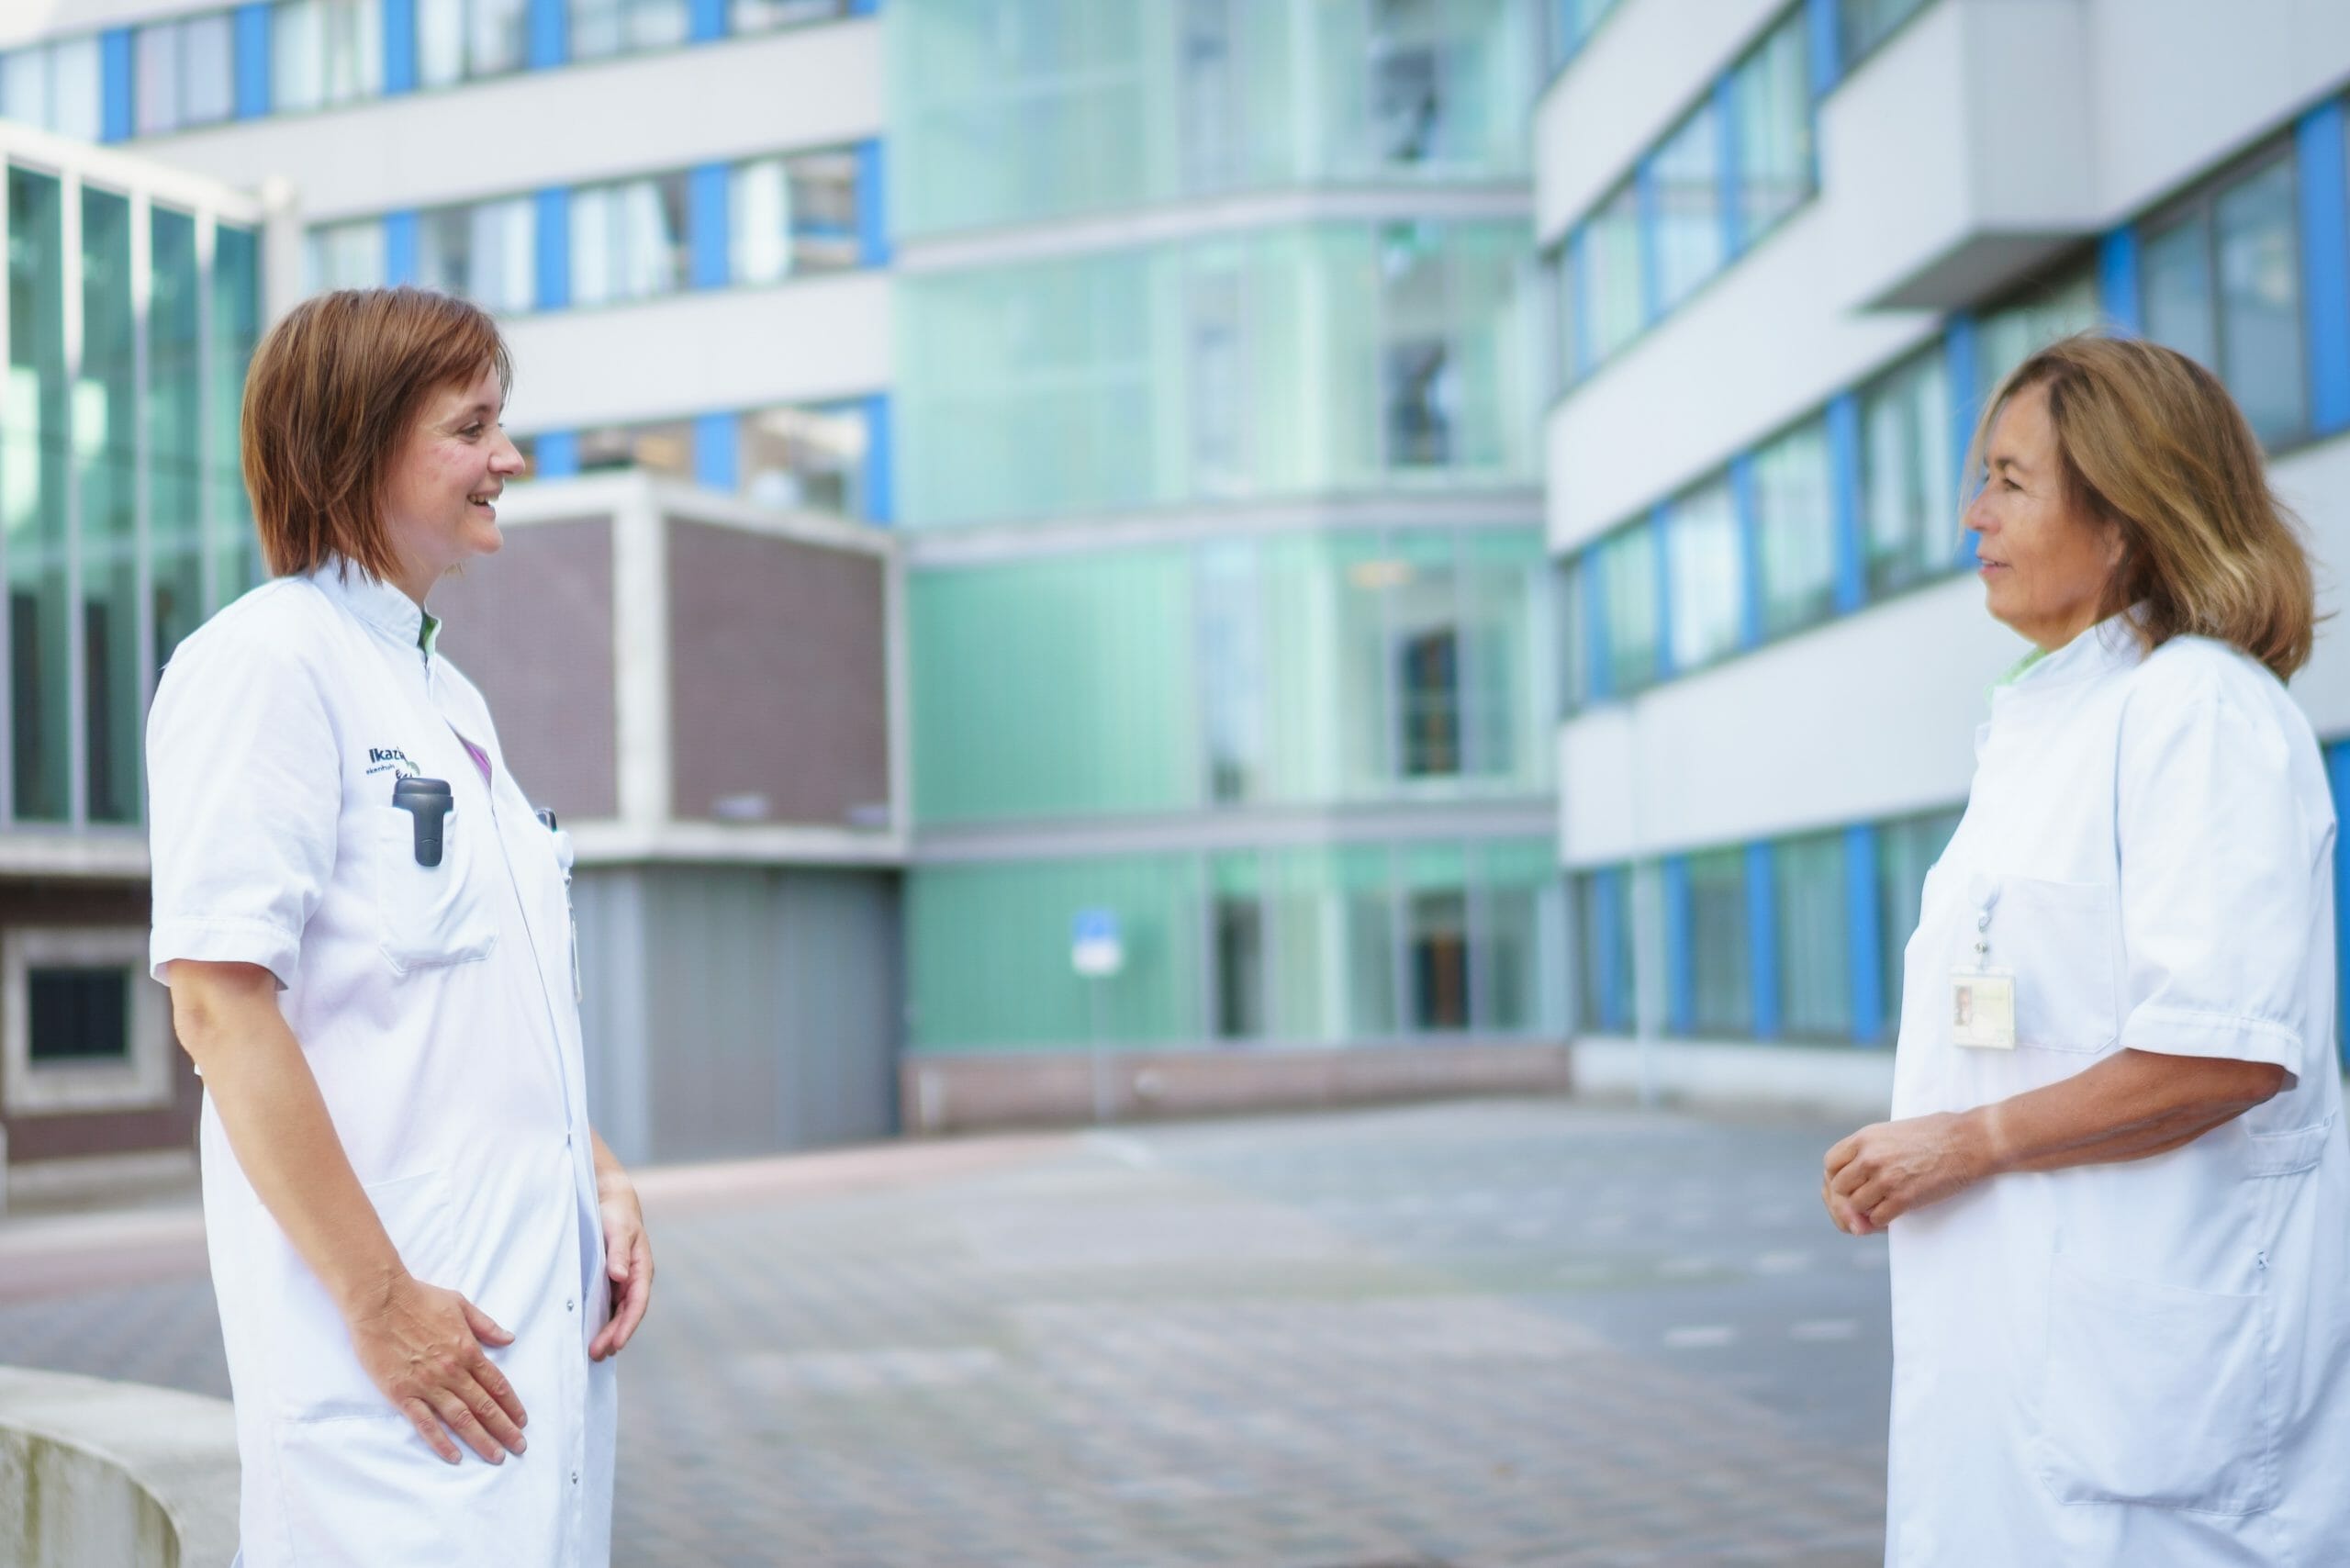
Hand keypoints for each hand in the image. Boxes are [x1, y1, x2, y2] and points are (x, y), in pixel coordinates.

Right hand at [347, 1273, 528, 1463]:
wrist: (380, 1300)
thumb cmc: (419, 1298)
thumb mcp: (460, 1304)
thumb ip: (486, 1325)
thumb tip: (510, 1338)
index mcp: (468, 1350)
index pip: (497, 1384)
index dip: (511, 1405)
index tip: (522, 1422)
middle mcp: (452, 1371)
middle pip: (484, 1406)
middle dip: (504, 1429)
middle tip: (519, 1447)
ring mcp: (427, 1384)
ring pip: (460, 1418)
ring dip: (481, 1439)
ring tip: (496, 1456)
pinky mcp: (402, 1393)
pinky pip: (425, 1423)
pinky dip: (441, 1442)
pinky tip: (454, 1456)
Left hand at [588, 1169, 651, 1361]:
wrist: (610, 1198)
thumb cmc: (616, 1212)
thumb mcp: (617, 1229)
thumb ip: (619, 1252)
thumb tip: (620, 1277)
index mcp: (641, 1268)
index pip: (637, 1303)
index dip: (627, 1325)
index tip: (615, 1344)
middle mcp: (633, 1278)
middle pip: (627, 1313)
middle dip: (614, 1336)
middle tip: (596, 1355)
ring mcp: (622, 1280)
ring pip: (617, 1312)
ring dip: (608, 1332)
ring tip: (594, 1354)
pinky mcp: (609, 1279)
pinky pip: (607, 1304)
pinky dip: (601, 1320)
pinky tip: (590, 1332)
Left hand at [1822, 1112, 1988, 1235]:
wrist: (1969, 1142)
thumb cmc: (1933, 1135)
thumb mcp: (1890, 1133)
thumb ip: (1867, 1152)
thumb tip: (1851, 1181)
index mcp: (1864, 1138)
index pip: (1830, 1164)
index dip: (1837, 1178)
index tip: (1849, 1185)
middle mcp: (1869, 1158)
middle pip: (1839, 1188)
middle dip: (1849, 1197)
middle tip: (1865, 1202)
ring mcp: (1885, 1179)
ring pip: (1855, 1206)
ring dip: (1866, 1211)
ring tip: (1882, 1206)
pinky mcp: (1903, 1199)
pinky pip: (1877, 1219)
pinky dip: (1882, 1221)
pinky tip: (1893, 1214)